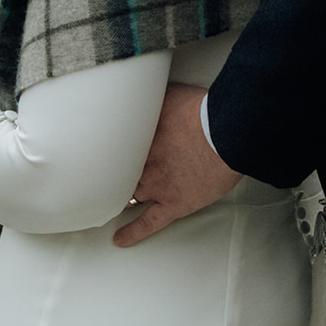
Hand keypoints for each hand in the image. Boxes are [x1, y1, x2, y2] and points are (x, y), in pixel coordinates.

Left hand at [113, 83, 240, 247]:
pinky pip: (148, 223)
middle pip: (121, 172)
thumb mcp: (173, 94)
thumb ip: (155, 95)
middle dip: (112, 173)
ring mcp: (157, 186)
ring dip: (119, 197)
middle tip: (98, 177)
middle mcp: (145, 164)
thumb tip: (141, 86)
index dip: (107, 150)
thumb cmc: (205, 113)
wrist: (227, 135)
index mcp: (143, 138)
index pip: (117, 146)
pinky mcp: (174, 204)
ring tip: (106, 202)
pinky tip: (120, 239)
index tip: (98, 151)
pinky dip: (133, 233)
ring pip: (130, 195)